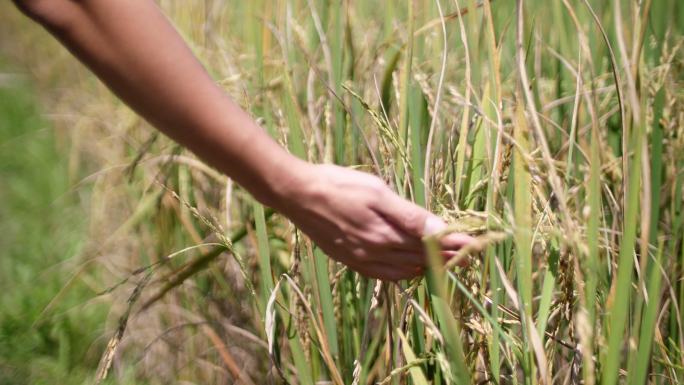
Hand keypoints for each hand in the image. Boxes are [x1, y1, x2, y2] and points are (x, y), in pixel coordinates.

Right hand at [275, 164, 474, 280]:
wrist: (297, 195)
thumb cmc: (337, 185)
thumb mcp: (377, 192)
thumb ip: (409, 214)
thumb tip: (440, 229)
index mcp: (386, 234)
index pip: (430, 243)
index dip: (454, 243)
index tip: (475, 243)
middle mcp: (376, 252)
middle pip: (420, 259)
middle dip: (446, 255)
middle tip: (467, 251)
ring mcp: (362, 259)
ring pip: (404, 270)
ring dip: (426, 265)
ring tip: (443, 260)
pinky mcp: (350, 259)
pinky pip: (383, 275)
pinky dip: (401, 273)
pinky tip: (406, 268)